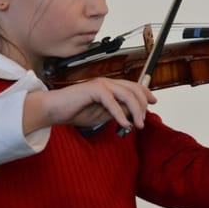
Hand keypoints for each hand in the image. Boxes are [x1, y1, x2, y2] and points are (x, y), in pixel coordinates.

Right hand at [42, 77, 156, 129]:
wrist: (54, 110)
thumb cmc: (76, 111)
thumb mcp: (102, 115)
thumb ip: (118, 111)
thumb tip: (134, 112)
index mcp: (110, 87)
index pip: (133, 86)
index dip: (145, 93)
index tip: (153, 102)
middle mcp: (107, 83)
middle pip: (134, 89)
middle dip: (142, 105)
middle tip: (143, 122)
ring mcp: (101, 85)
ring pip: (127, 94)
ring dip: (135, 110)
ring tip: (137, 125)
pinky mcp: (93, 90)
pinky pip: (112, 102)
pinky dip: (120, 114)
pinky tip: (124, 124)